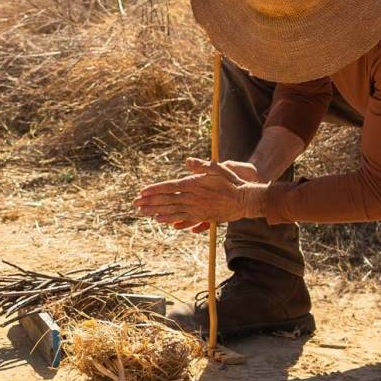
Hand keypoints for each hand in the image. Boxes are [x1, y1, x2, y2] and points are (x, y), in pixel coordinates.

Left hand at [133, 158, 267, 231]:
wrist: (245, 200)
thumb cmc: (232, 182)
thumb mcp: (218, 169)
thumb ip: (201, 166)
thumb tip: (188, 161)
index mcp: (195, 185)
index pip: (170, 187)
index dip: (155, 190)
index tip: (142, 192)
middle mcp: (193, 198)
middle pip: (167, 200)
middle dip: (150, 201)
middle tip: (135, 203)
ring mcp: (196, 209)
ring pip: (172, 210)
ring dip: (156, 211)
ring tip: (142, 211)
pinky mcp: (201, 216)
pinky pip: (181, 218)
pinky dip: (169, 218)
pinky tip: (159, 219)